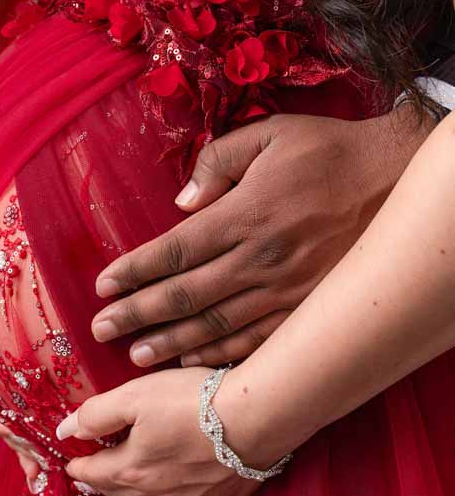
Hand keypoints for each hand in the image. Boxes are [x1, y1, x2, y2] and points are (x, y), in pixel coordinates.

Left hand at [57, 367, 274, 495]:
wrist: (256, 419)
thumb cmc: (192, 401)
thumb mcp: (135, 395)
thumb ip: (97, 414)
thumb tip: (65, 432)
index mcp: (130, 468)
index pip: (94, 472)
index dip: (79, 467)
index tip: (70, 464)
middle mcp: (154, 493)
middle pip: (117, 494)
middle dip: (98, 487)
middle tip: (86, 483)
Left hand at [91, 106, 434, 367]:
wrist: (395, 181)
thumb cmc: (327, 152)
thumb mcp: (269, 134)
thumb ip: (217, 161)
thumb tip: (181, 202)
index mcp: (246, 215)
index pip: (174, 250)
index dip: (134, 271)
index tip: (102, 287)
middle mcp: (260, 258)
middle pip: (184, 294)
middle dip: (137, 314)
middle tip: (100, 330)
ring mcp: (284, 289)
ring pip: (215, 325)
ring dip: (170, 342)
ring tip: (133, 356)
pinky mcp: (305, 307)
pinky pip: (255, 339)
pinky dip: (220, 354)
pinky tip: (191, 361)